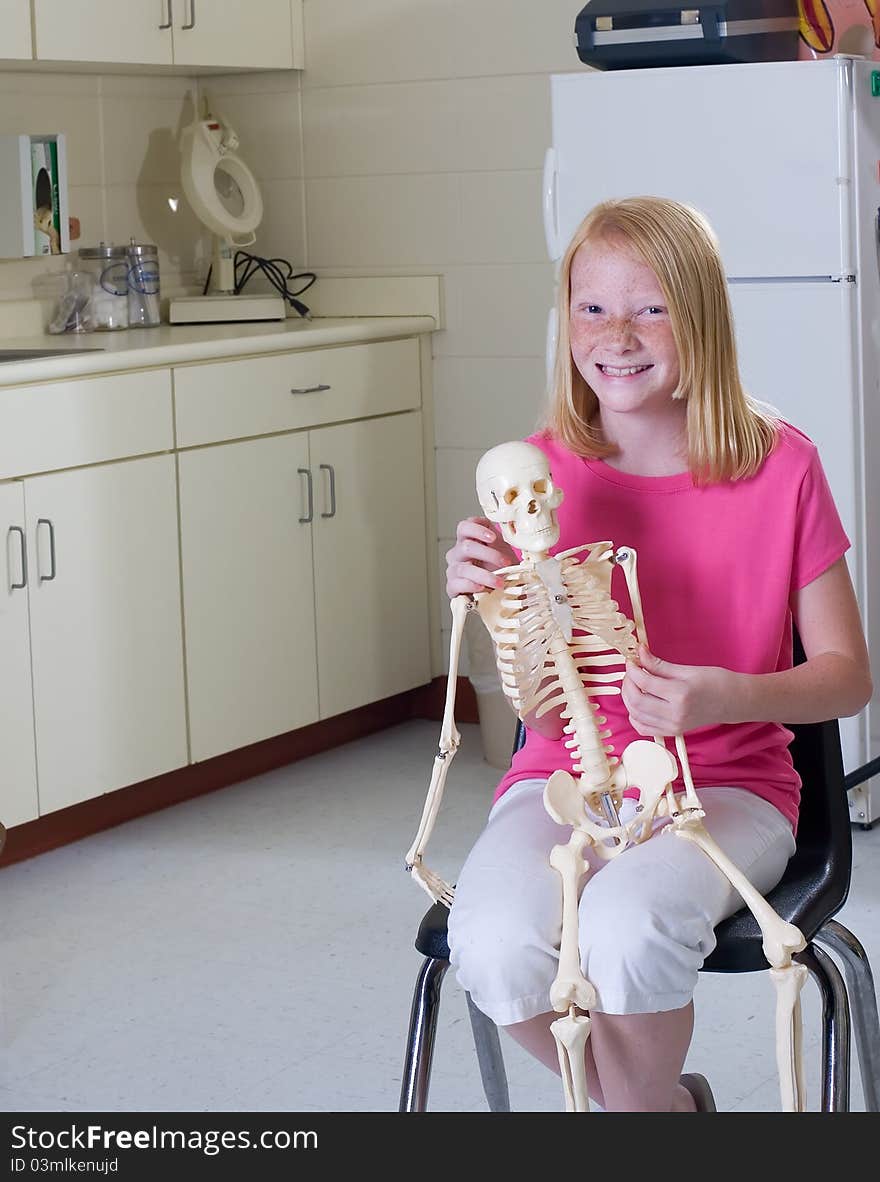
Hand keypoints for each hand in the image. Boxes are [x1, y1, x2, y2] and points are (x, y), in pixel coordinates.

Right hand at [445, 517, 517, 597]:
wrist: (496, 590)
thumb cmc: (498, 567)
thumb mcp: (502, 550)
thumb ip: (504, 537)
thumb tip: (515, 530)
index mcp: (467, 540)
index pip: (464, 527)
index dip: (477, 530)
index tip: (493, 537)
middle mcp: (457, 553)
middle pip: (466, 547)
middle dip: (489, 554)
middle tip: (506, 562)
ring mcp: (453, 570)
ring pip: (464, 568)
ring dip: (484, 575)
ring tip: (500, 582)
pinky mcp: (452, 586)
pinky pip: (456, 584)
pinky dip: (470, 585)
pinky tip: (482, 588)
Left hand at [621, 644, 735, 735]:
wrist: (734, 702)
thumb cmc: (716, 682)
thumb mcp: (687, 670)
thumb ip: (659, 665)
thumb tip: (639, 653)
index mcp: (680, 695)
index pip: (644, 683)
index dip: (632, 670)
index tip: (631, 659)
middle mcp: (675, 714)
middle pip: (636, 701)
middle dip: (628, 683)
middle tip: (631, 670)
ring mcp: (673, 726)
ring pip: (636, 715)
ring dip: (628, 698)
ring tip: (634, 683)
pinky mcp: (673, 732)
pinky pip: (643, 728)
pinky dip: (635, 715)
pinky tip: (638, 702)